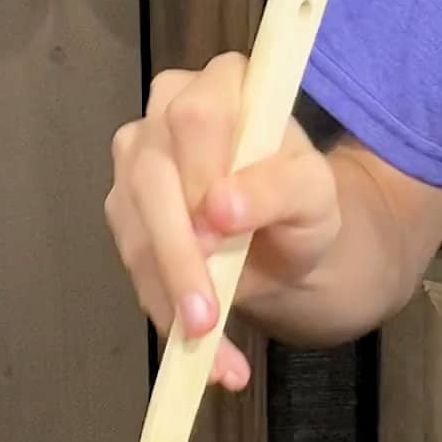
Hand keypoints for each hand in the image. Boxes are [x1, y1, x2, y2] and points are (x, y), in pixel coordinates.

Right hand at [105, 57, 340, 387]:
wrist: (289, 245)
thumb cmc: (305, 207)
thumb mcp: (316, 196)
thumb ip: (279, 189)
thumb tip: (220, 207)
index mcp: (225, 85)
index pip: (198, 116)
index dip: (201, 173)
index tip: (220, 229)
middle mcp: (168, 111)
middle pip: (152, 176)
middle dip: (178, 254)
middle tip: (206, 317)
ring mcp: (137, 160)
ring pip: (134, 228)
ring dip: (169, 296)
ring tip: (215, 351)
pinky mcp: (124, 210)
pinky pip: (133, 264)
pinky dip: (166, 313)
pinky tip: (205, 357)